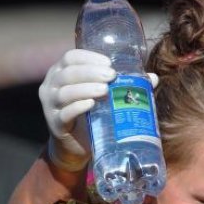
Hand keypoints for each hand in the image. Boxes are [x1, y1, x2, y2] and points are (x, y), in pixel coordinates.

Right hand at [39, 49, 114, 171]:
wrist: (76, 145)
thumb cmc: (91, 114)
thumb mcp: (104, 97)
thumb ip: (123, 85)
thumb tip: (152, 78)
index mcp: (62, 72)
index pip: (71, 57)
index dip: (89, 58)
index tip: (108, 63)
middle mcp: (51, 85)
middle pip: (68, 73)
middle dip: (91, 72)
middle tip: (111, 76)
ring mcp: (50, 105)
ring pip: (65, 92)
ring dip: (86, 89)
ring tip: (105, 90)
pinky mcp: (55, 124)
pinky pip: (64, 113)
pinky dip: (77, 107)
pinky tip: (90, 105)